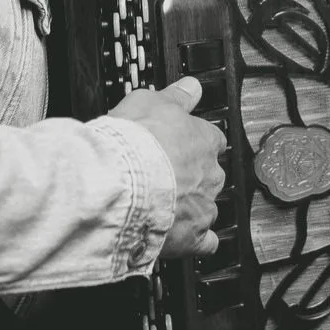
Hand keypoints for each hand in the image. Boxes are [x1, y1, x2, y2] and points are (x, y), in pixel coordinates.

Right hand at [110, 75, 227, 258]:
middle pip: (210, 174)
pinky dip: (197, 241)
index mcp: (203, 140)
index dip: (192, 144)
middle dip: (191, 176)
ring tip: (164, 207)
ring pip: (207, 206)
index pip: (210, 139)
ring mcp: (204, 206)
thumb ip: (176, 96)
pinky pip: (205, 242)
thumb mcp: (150, 101)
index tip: (177, 146)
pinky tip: (184, 238)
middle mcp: (210, 174)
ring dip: (190, 207)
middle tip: (164, 176)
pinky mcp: (193, 236)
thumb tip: (191, 87)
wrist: (119, 184)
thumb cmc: (131, 143)